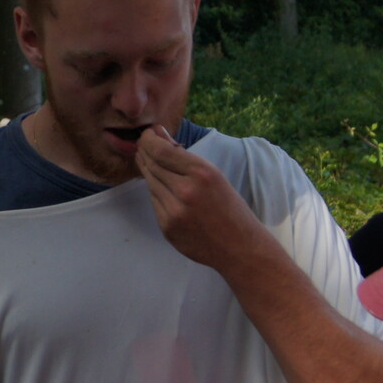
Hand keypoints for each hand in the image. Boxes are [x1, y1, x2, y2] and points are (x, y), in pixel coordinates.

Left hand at [136, 128, 264, 270]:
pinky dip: (156, 192)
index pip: (161, 150)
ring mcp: (174, 211)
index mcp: (202, 173)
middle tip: (143, 144)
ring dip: (148, 171)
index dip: (148, 139)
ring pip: (150, 183)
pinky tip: (161, 187)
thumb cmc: (230, 209)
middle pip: (152, 164)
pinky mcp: (166, 227)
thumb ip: (185, 158)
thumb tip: (159, 136)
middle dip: (144, 151)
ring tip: (150, 162)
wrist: (239, 248)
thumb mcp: (215, 176)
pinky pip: (154, 202)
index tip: (147, 134)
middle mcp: (185, 191)